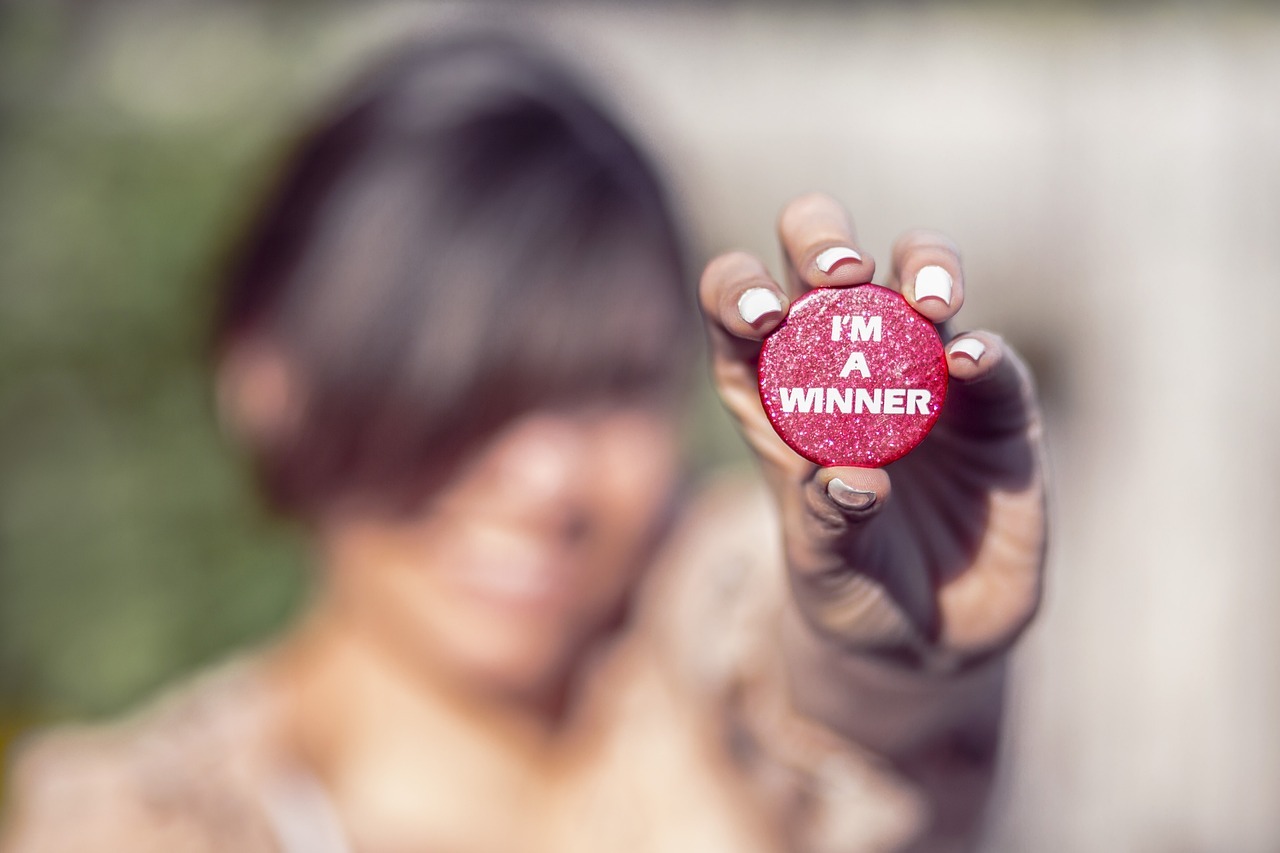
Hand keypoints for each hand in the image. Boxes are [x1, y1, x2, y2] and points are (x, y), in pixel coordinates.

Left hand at [699, 193, 1046, 671]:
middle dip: (825, 241)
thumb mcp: (822, 566)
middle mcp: (847, 360)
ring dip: (924, 266)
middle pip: (823, 259)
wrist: (931, 638)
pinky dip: (987, 351)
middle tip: (841, 276)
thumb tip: (852, 478)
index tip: (762, 317)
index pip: (740, 309)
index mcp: (773, 389)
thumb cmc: (851, 588)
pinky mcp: (994, 407)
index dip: (740, 291)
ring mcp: (924, 372)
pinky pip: (994, 361)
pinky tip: (971, 362)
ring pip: (918, 274)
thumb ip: (825, 520)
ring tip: (928, 303)